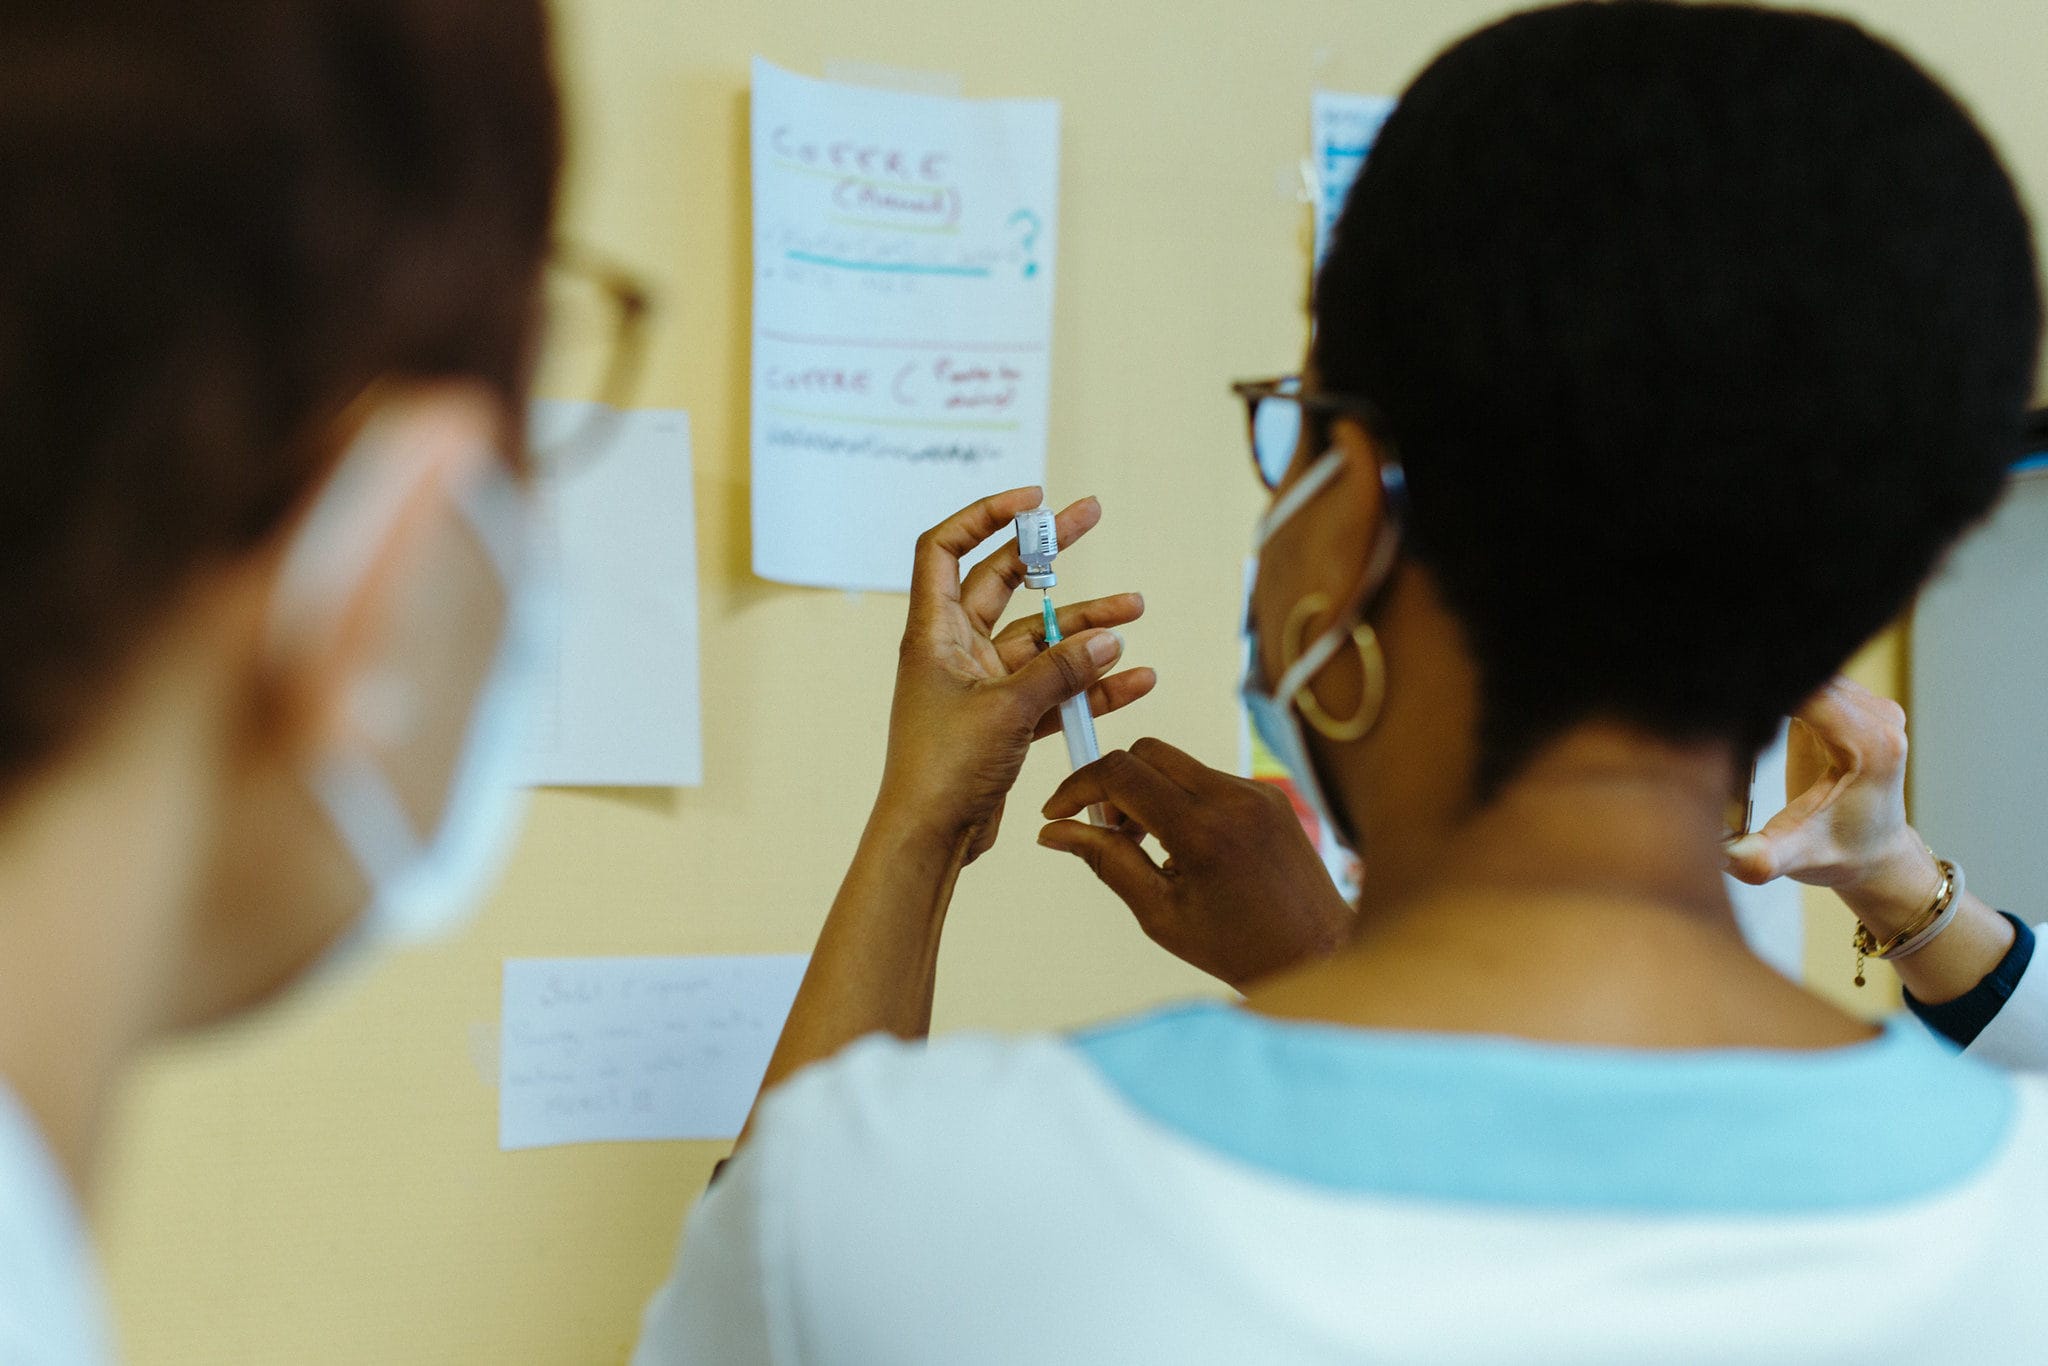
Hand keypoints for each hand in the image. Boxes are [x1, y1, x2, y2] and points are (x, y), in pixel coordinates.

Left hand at [876, 488, 1155, 862]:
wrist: (930, 838)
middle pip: (1003, 582)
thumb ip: (1061, 670)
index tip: (1031, 501)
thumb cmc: (944, 769)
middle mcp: (956, 651)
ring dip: (1084, 626)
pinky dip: (1089, 685)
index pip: (945, 549)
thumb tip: (1110, 639)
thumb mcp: (1008, 709)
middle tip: (1091, 514)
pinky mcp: (1003, 721)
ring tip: (1134, 611)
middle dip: (1048, 552)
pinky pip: (1053, 690)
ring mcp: (981, 685)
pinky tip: (1133, 680)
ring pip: (1039, 640)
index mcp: (934, 633)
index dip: (983, 516)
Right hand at [1038, 737, 1356, 989]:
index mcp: (1202, 830)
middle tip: (1109, 832)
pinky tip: (1187, 849)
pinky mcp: (1270, 794)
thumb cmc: (1240, 948)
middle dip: (1113, 783)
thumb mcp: (1159, 913)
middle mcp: (1233, 798)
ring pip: (1178, 763)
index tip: (1058, 812)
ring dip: (1148, 793)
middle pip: (1147, 751)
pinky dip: (1182, 801)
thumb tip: (1055, 833)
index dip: (1078, 786)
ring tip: (1150, 848)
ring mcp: (1257, 791)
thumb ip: (1106, 862)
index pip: (1121, 772)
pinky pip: (1209, 778)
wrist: (1319, 954)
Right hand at [1724, 675, 1938, 934]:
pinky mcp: (1855, 703)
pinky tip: (1747, 702)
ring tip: (1721, 698)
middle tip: (1704, 695)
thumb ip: (1762, 858)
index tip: (1711, 695)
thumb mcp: (1797, 858)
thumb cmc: (1838, 855)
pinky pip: (1813, 676)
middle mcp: (1879, 716)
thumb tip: (1729, 857)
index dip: (1758, 685)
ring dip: (1767, 679)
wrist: (1874, 856)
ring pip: (1809, 666)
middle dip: (1756, 678)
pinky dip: (1779, 685)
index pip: (1807, 687)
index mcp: (1870, 744)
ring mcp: (1871, 705)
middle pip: (1808, 668)